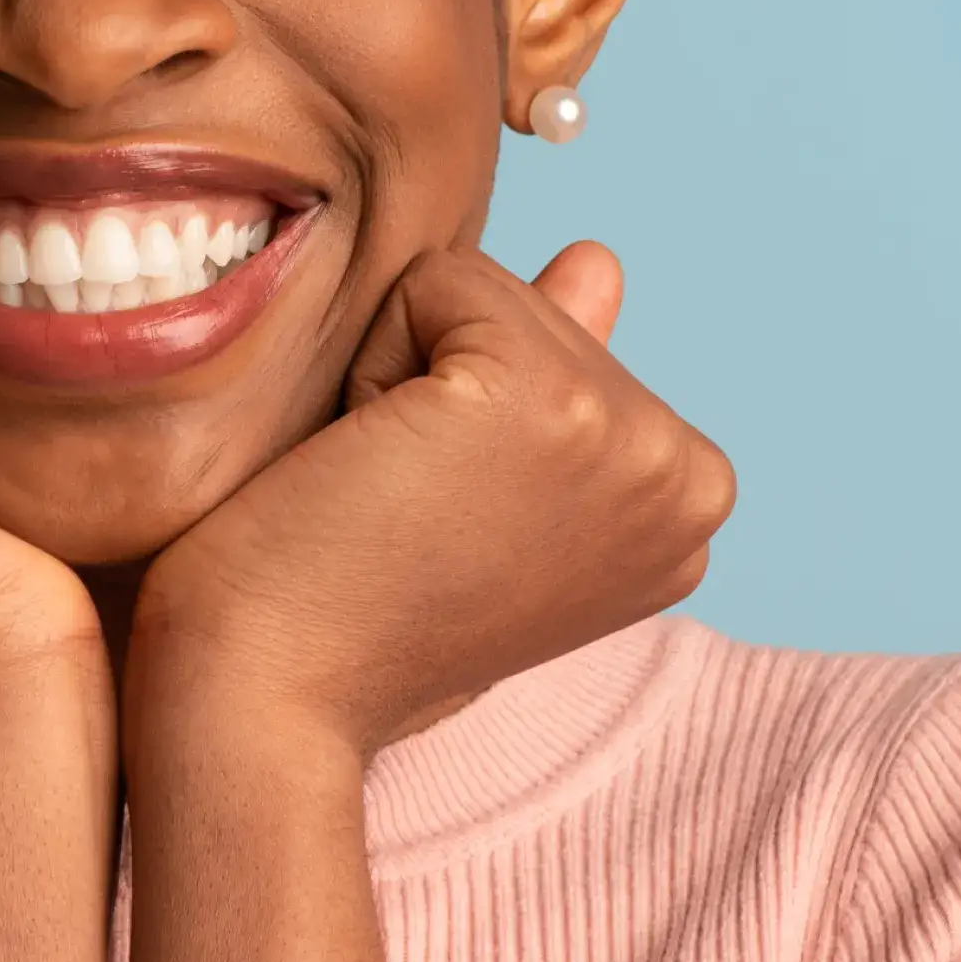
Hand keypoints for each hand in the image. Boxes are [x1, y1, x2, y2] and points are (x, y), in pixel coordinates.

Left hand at [127, 241, 734, 759]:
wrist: (268, 700)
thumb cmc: (357, 626)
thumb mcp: (488, 504)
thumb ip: (563, 383)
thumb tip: (599, 261)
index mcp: (692, 500)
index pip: (573, 347)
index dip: (476, 423)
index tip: (450, 531)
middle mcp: (688, 472)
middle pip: (533, 305)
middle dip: (442, 389)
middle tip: (407, 521)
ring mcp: (628, 434)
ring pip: (479, 289)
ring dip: (400, 377)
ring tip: (387, 503)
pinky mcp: (544, 396)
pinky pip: (434, 282)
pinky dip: (367, 365)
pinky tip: (366, 472)